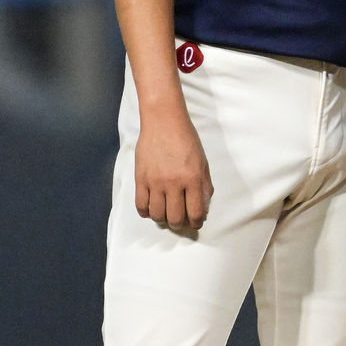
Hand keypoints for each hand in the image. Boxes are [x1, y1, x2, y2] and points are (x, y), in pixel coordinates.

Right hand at [135, 109, 213, 230]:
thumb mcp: (202, 161)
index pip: (196, 211)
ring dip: (164, 219)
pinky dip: (147, 212)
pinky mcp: (141, 179)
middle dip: (181, 224)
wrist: (163, 122)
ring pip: (157, 215)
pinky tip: (153, 208)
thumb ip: (204, 184)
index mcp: (193, 178)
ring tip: (167, 214)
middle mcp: (174, 183)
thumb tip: (204, 206)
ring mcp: (155, 182)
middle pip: (176, 218)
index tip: (197, 223)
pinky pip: (141, 206)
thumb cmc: (186, 139)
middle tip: (182, 220)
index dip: (197, 222)